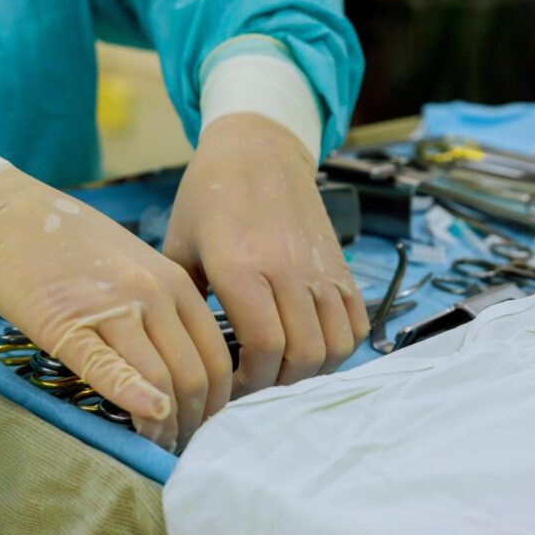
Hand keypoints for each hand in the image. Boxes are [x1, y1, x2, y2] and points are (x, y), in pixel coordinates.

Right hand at [0, 167, 231, 450]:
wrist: (7, 217)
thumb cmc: (71, 246)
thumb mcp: (136, 266)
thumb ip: (165, 310)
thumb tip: (187, 370)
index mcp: (175, 281)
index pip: (217, 355)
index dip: (217, 400)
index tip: (203, 423)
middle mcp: (153, 293)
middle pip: (195, 374)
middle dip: (194, 421)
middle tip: (182, 445)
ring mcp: (112, 307)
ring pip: (161, 379)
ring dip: (165, 425)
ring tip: (157, 447)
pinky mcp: (67, 324)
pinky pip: (108, 368)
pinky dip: (133, 398)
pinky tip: (145, 419)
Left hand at [164, 113, 369, 397]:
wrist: (257, 148)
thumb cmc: (209, 196)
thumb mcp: (177, 246)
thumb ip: (182, 302)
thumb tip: (185, 355)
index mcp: (241, 266)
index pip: (264, 348)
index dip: (250, 383)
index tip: (230, 385)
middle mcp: (288, 269)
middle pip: (302, 355)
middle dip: (277, 384)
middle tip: (254, 384)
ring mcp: (320, 267)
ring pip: (335, 345)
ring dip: (310, 370)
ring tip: (282, 369)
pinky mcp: (341, 265)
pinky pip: (357, 322)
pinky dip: (340, 346)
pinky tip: (312, 346)